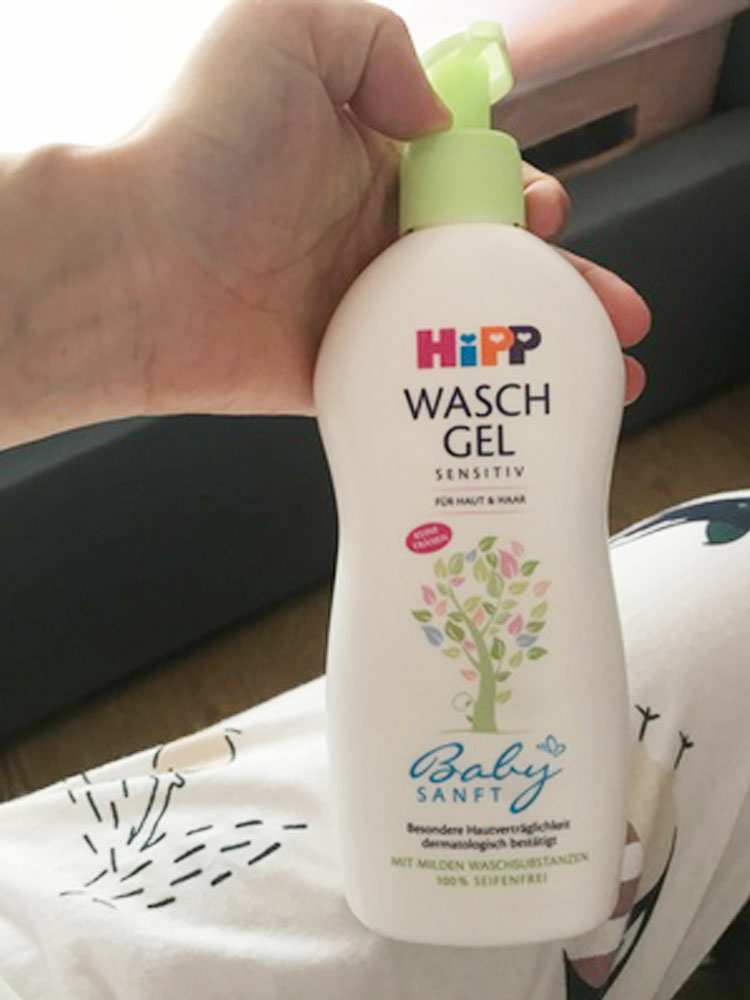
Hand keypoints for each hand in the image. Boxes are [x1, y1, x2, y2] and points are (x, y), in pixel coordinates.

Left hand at [116, 1, 648, 416]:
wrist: (133, 262)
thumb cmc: (199, 143)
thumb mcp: (284, 31)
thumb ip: (370, 41)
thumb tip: (431, 116)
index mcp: (376, 167)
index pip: (475, 188)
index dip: (523, 205)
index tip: (545, 221)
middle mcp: (374, 242)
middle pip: (490, 273)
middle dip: (559, 296)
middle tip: (610, 323)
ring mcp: (361, 315)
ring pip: (471, 340)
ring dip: (539, 359)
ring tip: (607, 382)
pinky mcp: (342, 379)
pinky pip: (421, 393)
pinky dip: (475, 406)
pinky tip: (524, 422)